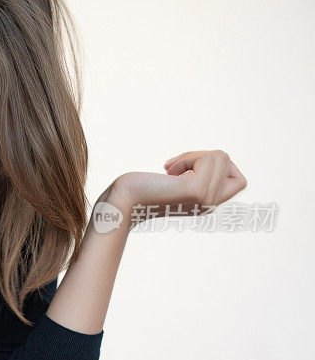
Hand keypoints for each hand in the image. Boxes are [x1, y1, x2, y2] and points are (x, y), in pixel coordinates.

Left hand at [105, 149, 247, 226]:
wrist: (121, 201)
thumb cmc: (140, 188)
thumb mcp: (175, 180)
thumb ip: (195, 173)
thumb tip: (214, 157)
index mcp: (207, 204)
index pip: (239, 181)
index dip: (220, 166)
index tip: (190, 169)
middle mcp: (211, 205)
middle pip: (228, 161)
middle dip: (199, 154)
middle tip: (173, 168)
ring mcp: (206, 199)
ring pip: (220, 157)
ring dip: (191, 155)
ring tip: (170, 171)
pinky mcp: (196, 191)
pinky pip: (207, 158)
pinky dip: (187, 158)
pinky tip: (167, 173)